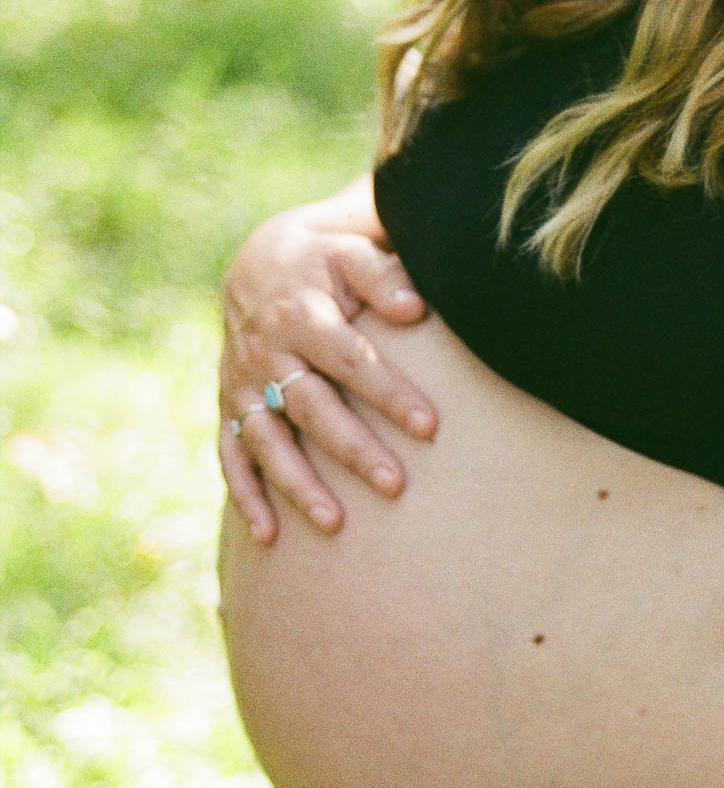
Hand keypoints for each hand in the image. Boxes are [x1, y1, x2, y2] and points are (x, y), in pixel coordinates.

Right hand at [219, 194, 436, 543]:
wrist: (258, 261)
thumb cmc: (325, 260)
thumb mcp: (350, 249)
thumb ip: (383, 278)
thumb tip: (415, 307)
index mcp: (302, 314)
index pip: (353, 360)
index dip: (390, 393)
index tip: (430, 427)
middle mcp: (267, 353)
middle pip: (312, 408)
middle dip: (352, 449)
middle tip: (394, 486)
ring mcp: (243, 384)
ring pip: (268, 442)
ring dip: (297, 485)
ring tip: (334, 525)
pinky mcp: (229, 407)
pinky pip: (232, 456)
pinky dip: (245, 496)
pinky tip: (270, 537)